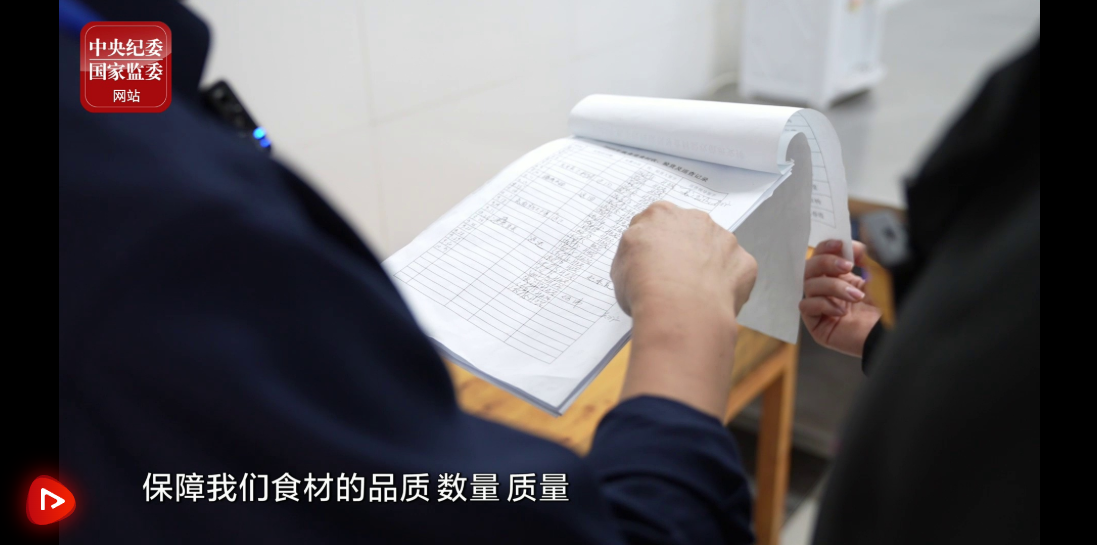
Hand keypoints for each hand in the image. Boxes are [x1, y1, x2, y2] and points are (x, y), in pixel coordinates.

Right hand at [610, 201, 757, 418]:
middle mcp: (696, 219)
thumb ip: (634, 253)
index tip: (652, 262)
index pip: (656, 223)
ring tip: (694, 295)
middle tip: (674, 279)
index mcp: (661, 214)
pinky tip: (712, 302)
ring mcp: (724, 239)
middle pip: (690, 232)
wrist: (678, 308)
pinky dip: (728, 286)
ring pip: (717, 251)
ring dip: (709, 267)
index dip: (654, 245)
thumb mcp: (620, 266)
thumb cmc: (645, 286)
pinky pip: (736, 273)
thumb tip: (641, 259)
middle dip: (685, 251)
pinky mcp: (744, 262)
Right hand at [799, 240, 881, 356]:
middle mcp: (830, 292)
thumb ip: (863, 255)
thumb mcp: (879, 273)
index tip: (840, 244)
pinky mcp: (818, 325)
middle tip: (847, 266)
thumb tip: (849, 244)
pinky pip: (806, 306)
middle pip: (810, 268)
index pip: (822, 256)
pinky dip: (823, 304)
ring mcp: (822, 308)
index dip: (827, 248)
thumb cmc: (891, 306)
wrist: (894, 334)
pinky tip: (842, 312)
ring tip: (855, 296)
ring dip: (833, 287)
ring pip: (809, 286)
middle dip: (826, 263)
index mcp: (842, 278)